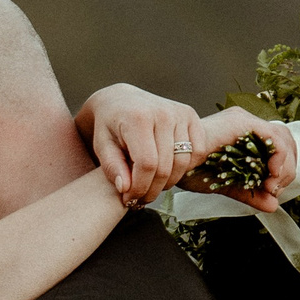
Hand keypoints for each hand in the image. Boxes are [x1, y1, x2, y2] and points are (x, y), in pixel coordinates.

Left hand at [76, 83, 204, 205]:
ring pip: (183, 162)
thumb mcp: (102, 146)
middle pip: (165, 167)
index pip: (147, 164)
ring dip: (169, 182)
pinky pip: (197, 151)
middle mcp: (163, 113)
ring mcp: (180, 113)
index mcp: (138, 118)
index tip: (129, 198)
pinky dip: (186, 167)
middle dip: (152, 190)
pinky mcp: (191, 116)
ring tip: (152, 186)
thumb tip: (126, 189)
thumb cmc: (109, 126)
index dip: (140, 187)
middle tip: (140, 198)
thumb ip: (112, 167)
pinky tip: (168, 170)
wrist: (121, 100)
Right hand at [180, 107, 298, 213]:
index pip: (278, 146)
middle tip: (274, 188)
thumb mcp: (229, 185)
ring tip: (271, 184)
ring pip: (283, 137)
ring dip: (284, 165)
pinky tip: (270, 173)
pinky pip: (273, 136)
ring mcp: (244, 120)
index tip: (272, 190)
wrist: (175, 165)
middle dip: (288, 168)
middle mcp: (246, 124)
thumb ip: (251, 193)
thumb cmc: (192, 169)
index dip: (284, 169)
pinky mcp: (242, 122)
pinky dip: (279, 157)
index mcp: (244, 135)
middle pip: (285, 140)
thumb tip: (272, 205)